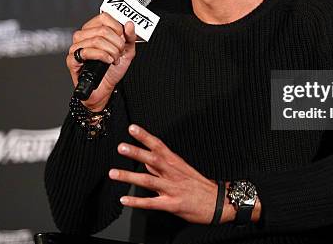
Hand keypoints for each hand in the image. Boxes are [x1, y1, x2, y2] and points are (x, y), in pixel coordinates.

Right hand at [66, 13, 135, 110]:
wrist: (105, 88)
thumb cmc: (112, 69)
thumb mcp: (127, 51)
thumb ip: (130, 37)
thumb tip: (129, 24)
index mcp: (93, 29)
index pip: (104, 16)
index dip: (117, 27)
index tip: (122, 38)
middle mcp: (83, 36)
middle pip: (102, 29)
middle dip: (116, 43)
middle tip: (119, 52)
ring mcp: (76, 47)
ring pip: (96, 40)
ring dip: (111, 51)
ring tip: (114, 59)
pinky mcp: (72, 59)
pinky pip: (87, 52)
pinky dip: (102, 56)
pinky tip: (108, 61)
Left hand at [110, 124, 241, 223]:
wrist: (218, 202)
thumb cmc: (200, 186)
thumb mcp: (183, 170)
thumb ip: (162, 167)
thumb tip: (146, 160)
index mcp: (176, 163)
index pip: (159, 146)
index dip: (145, 136)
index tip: (132, 128)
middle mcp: (173, 174)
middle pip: (153, 160)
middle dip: (136, 152)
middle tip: (121, 146)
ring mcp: (172, 189)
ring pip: (148, 181)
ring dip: (130, 176)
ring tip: (113, 173)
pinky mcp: (172, 205)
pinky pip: (152, 203)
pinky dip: (137, 202)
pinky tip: (124, 200)